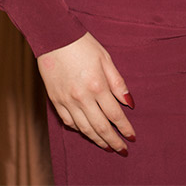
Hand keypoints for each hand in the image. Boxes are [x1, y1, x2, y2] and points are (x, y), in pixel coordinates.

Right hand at [37, 31, 135, 152]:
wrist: (53, 36)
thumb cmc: (82, 44)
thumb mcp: (105, 58)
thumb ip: (118, 83)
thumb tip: (129, 103)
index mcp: (97, 85)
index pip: (115, 114)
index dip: (125, 128)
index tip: (132, 137)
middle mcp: (82, 97)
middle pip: (101, 127)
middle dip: (113, 141)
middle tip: (122, 150)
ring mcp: (67, 101)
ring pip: (84, 128)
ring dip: (97, 140)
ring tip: (107, 146)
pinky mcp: (55, 100)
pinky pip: (68, 122)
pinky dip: (79, 129)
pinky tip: (86, 131)